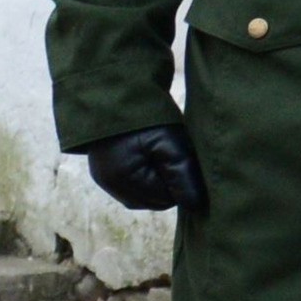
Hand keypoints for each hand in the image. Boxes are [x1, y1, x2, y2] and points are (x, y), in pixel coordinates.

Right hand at [86, 125, 206, 213]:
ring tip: (159, 153)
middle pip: (155, 200)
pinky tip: (147, 157)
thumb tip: (196, 206)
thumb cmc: (144, 118)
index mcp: (125, 181)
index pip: (169, 199)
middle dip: (168, 182)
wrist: (115, 95)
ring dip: (157, 181)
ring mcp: (105, 182)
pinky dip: (144, 177)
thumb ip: (184, 176)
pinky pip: (132, 188)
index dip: (180, 179)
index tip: (180, 155)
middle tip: (171, 153)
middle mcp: (112, 187)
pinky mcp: (103, 174)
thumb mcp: (170, 143)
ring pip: (145, 196)